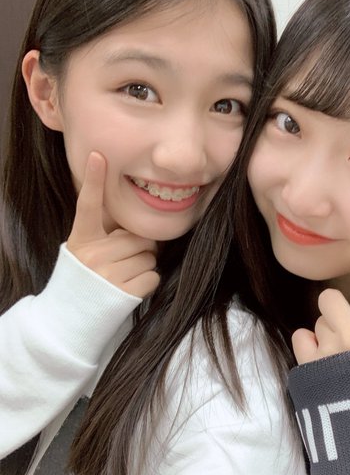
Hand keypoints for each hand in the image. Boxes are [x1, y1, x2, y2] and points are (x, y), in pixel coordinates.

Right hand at [66, 152, 159, 297]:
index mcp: (81, 239)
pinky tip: (128, 288)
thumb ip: (107, 232)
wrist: (72, 318)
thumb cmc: (87, 278)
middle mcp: (92, 255)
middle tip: (122, 260)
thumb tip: (142, 225)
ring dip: (143, 266)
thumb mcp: (86, 250)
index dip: (93, 180)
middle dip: (138, 247)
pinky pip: (152, 276)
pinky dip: (147, 282)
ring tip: (122, 276)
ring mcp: (106, 275)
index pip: (87, 206)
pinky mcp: (122, 294)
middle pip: (138, 237)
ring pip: (149, 257)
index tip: (98, 156)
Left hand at [292, 205, 349, 364]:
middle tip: (349, 337)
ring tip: (340, 360)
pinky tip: (323, 367)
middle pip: (330, 299)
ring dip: (324, 334)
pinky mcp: (310, 365)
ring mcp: (330, 349)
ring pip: (315, 321)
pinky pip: (301, 339)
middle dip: (335, 312)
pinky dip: (309, 350)